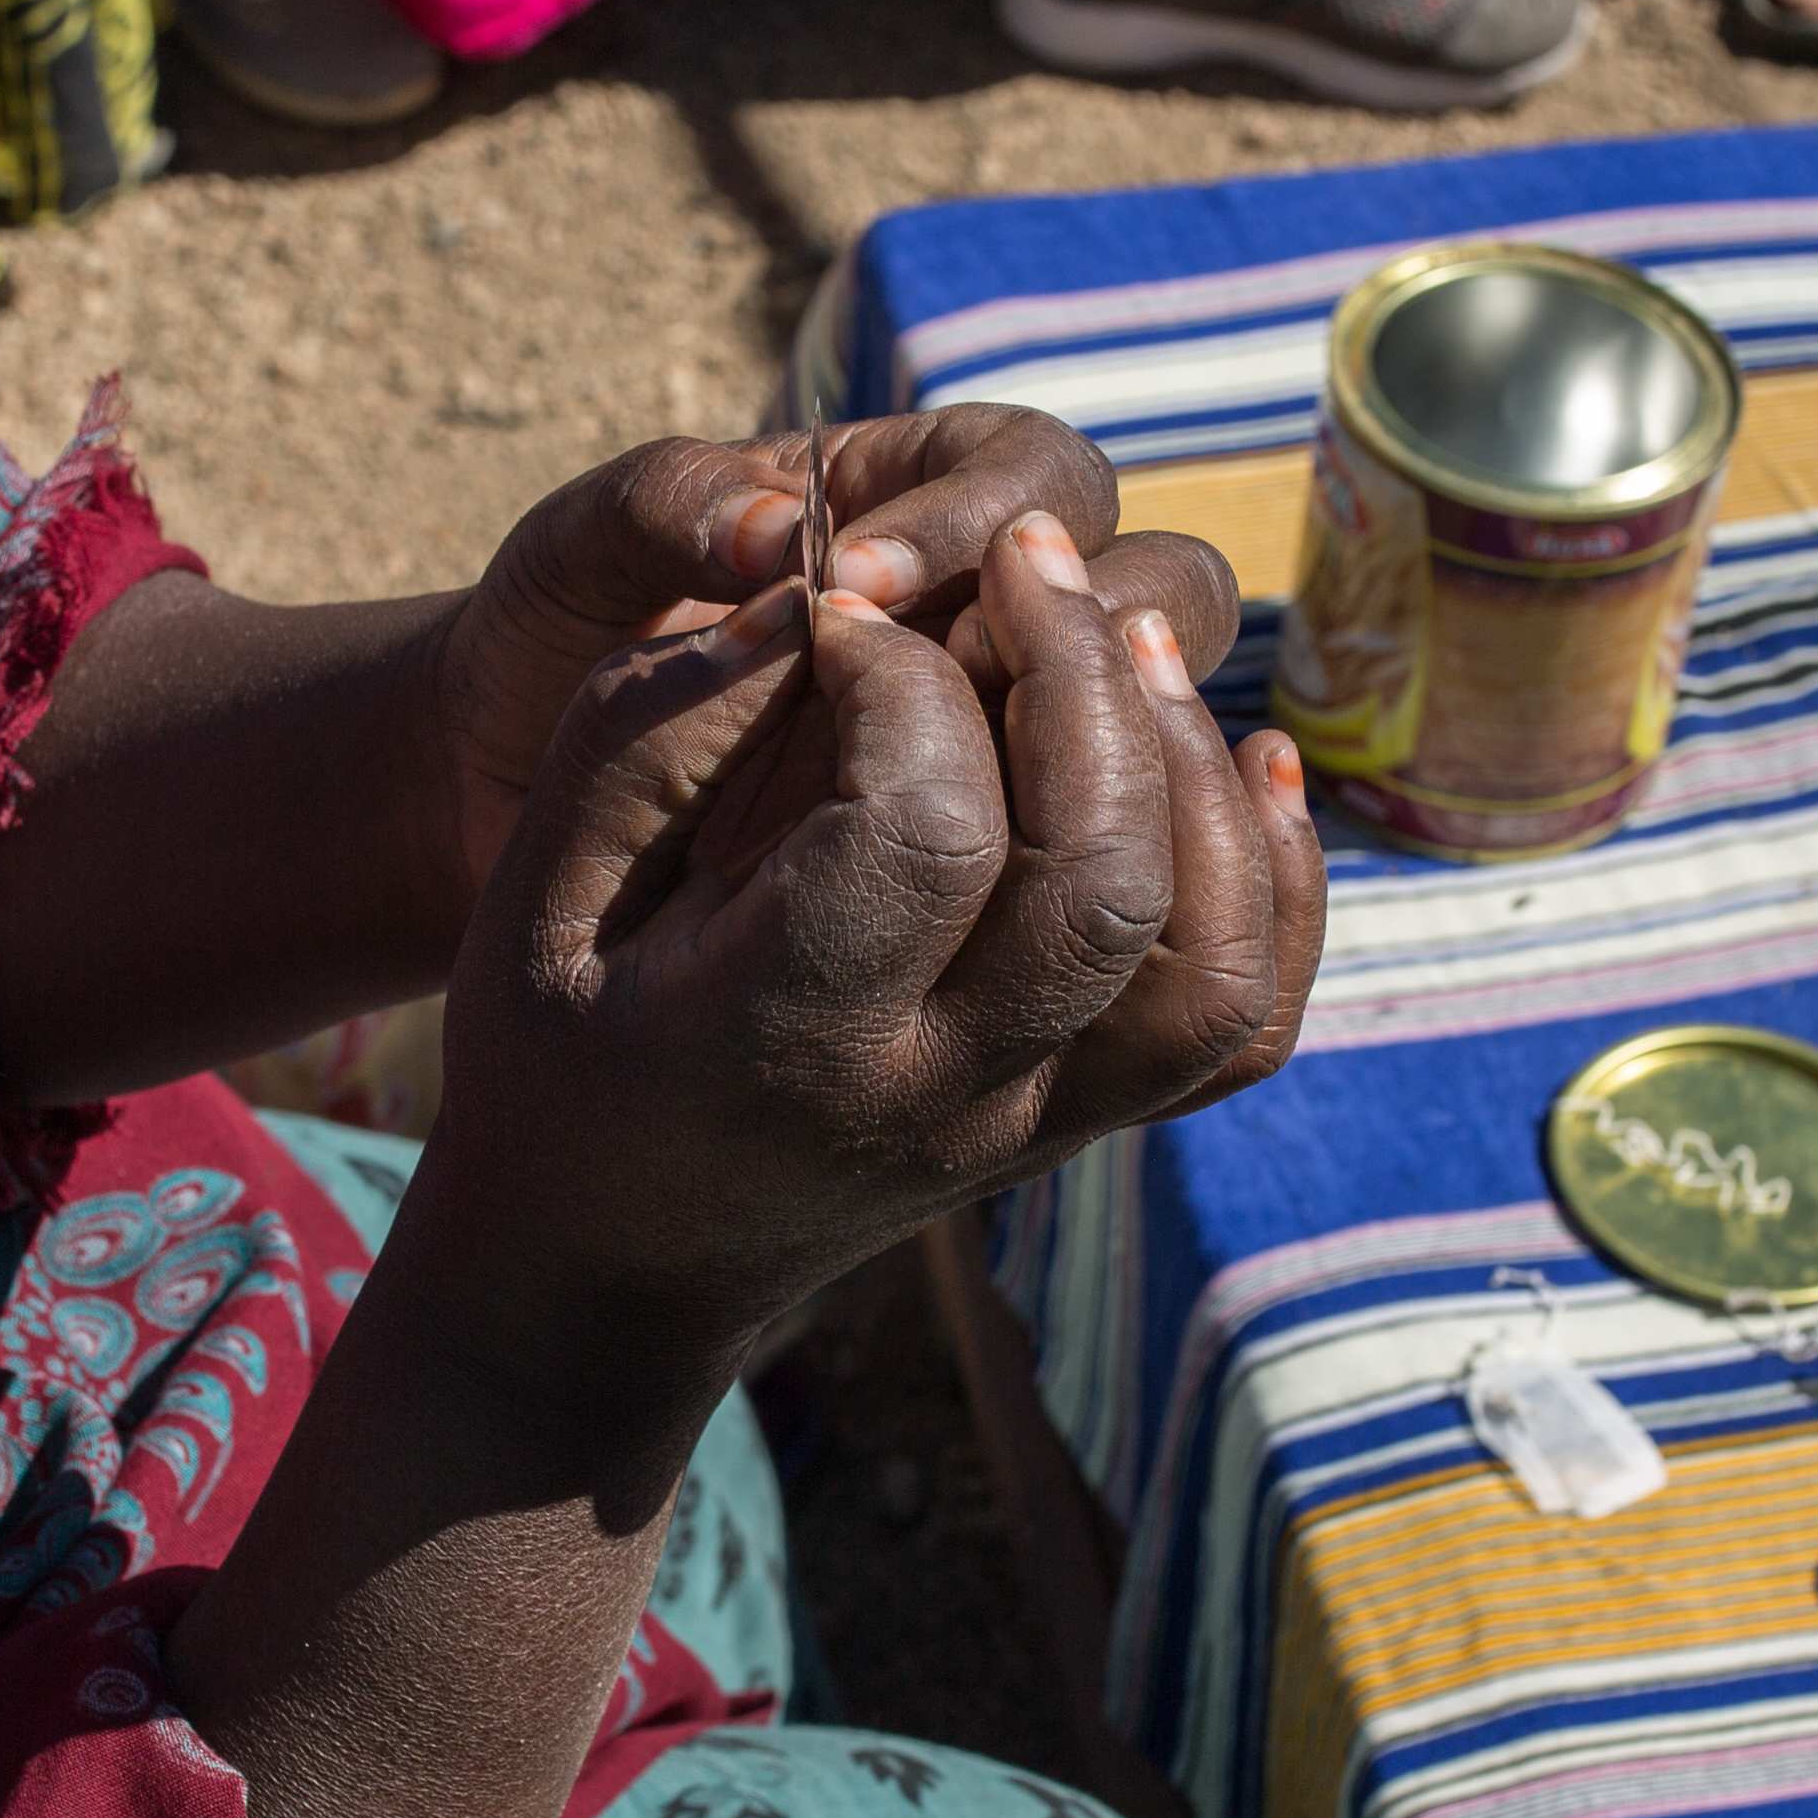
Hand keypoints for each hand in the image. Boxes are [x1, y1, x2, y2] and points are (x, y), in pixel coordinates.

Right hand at [414, 507, 1325, 1381]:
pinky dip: (1276, 874)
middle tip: (1020, 552)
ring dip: (1192, 763)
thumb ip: (664, 725)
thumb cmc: (556, 1041)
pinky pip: (1244, 1018)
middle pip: (1103, 881)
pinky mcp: (1086, 1117)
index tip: (843, 612)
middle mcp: (942, 1095)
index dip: (908, 678)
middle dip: (1082, 677)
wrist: (608, 1264)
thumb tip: (823, 586)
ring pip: (1207, 953)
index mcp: (789, 1036)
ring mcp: (1035, 1121)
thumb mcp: (541, 879)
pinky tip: (1242, 748)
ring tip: (1123, 631)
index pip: (930, 829)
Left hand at [422, 411, 1247, 933]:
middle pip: (1160, 590)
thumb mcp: (569, 562)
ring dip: (1107, 771)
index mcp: (919, 487)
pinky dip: (1118, 888)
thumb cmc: (540, 648)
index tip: (852, 599)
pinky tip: (1010, 938)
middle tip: (937, 714)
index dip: (976, 527)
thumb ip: (662, 508)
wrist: (500, 805)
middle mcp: (1001, 606)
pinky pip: (1131, 870)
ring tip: (974, 830)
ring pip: (1166, 730)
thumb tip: (783, 534)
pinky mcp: (1012, 868)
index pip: (1037, 476)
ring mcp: (1021, 741)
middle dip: (1070, 650)